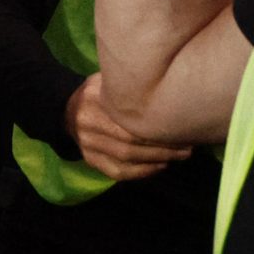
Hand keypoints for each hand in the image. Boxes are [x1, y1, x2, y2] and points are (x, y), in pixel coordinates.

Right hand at [63, 74, 190, 180]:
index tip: (182, 128)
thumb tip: (166, 88)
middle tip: (188, 147)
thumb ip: (127, 84)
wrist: (65, 110)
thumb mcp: (107, 80)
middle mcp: (87, 123)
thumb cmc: (99, 94)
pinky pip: (118, 172)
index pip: (128, 118)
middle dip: (163, 146)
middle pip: (130, 140)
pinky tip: (160, 167)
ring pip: (126, 158)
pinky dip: (142, 172)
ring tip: (180, 156)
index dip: (157, 127)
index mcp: (93, 98)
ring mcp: (87, 144)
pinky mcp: (89, 159)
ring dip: (157, 160)